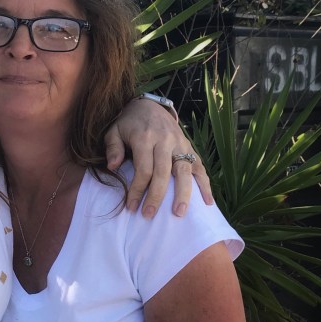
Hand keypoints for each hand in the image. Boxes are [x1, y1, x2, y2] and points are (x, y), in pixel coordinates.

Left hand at [104, 98, 212, 217]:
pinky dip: (205, 184)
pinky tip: (208, 202)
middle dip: (156, 196)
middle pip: (163, 173)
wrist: (148, 106)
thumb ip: (112, 148)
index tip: (131, 207)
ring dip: (183, 193)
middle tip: (149, 214)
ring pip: (184, 171)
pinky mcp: (190, 147)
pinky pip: (199, 166)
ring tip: (180, 212)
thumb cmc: (128, 124)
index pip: (143, 169)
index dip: (137, 190)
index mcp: (145, 138)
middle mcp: (165, 141)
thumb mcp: (114, 131)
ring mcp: (180, 144)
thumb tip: (112, 167)